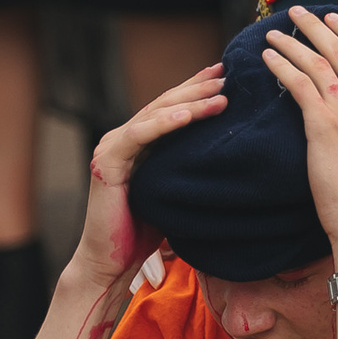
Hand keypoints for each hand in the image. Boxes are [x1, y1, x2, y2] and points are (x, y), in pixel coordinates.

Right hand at [72, 65, 229, 287]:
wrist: (111, 263)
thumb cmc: (144, 232)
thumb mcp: (175, 191)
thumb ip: (189, 168)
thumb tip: (230, 158)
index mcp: (139, 143)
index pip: (171, 108)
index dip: (195, 90)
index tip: (225, 75)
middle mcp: (123, 139)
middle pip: (164, 104)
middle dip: (197, 88)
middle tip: (227, 75)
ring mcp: (112, 147)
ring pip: (155, 114)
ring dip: (189, 102)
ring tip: (220, 94)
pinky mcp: (106, 162)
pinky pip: (138, 135)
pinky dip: (163, 123)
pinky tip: (187, 115)